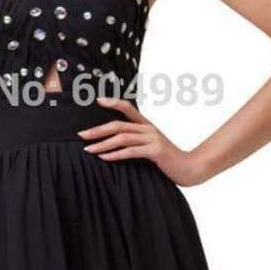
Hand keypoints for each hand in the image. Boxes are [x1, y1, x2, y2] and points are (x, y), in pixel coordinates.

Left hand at [78, 96, 209, 186]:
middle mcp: (149, 129)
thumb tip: (113, 143)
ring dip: (102, 144)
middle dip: (97, 130)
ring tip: (88, 149)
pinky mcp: (155, 151)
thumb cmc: (167, 159)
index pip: (128, 108)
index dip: (113, 102)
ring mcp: (152, 139)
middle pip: (118, 125)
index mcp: (147, 125)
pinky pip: (130, 152)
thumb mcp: (151, 146)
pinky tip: (104, 158)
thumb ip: (136, 142)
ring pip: (122, 138)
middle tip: (81, 135)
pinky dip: (115, 154)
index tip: (97, 101)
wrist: (189, 168)